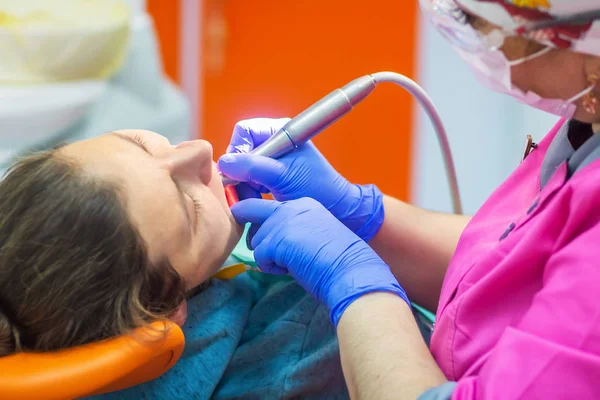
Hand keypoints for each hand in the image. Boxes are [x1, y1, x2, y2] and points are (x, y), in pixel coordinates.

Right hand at [218, 118, 383, 241]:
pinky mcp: (271, 178)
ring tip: (256, 198)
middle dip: (240, 172)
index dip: (237, 150)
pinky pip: (249, 182)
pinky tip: (260, 201)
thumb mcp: (282, 176)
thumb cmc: (316, 188)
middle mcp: (275, 143)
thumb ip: (252, 167)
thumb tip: (223, 163)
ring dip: (244, 186)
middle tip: (246, 190)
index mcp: (281, 131)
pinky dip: (250, 193)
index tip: (238, 172)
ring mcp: (272, 161)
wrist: (337, 209)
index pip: (244, 131)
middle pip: (240, 151)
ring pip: (242, 169)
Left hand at [230, 197, 408, 325]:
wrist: (351, 270)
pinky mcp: (276, 241)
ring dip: (268, 255)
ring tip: (292, 263)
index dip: (264, 223)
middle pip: (250, 211)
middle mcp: (290, 207)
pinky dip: (271, 268)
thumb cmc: (338, 259)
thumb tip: (269, 243)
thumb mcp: (315, 233)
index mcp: (303, 204)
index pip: (269, 207)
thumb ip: (293, 229)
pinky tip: (290, 270)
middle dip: (251, 230)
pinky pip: (259, 257)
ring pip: (255, 240)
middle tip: (263, 249)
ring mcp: (282, 222)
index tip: (267, 237)